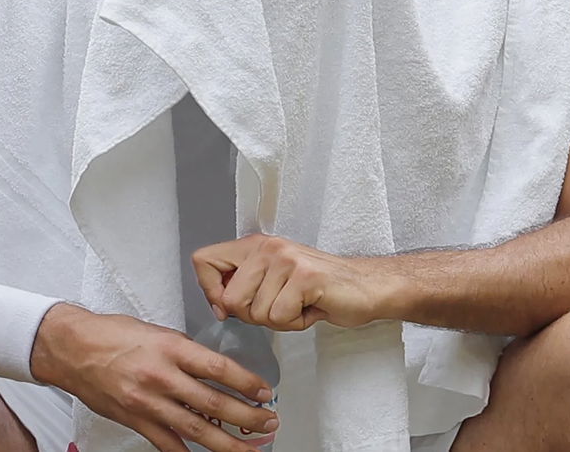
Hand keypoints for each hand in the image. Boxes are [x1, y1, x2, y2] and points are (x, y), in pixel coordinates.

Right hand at [32, 304, 277, 451]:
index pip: (219, 369)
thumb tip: (216, 372)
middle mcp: (162, 377)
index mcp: (171, 349)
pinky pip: (169, 444)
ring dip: (228, 442)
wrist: (73, 350)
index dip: (247, 383)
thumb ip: (187, 352)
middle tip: (269, 422)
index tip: (265, 391)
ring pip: (196, 430)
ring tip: (252, 448)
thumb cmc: (114, 335)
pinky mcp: (135, 421)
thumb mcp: (158, 332)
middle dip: (247, 416)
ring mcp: (148, 403)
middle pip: (213, 404)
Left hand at [192, 234, 399, 331]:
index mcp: (254, 245)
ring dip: (280, 320)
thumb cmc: (319, 287)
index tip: (229, 306)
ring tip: (300, 304)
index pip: (203, 260)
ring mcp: (286, 260)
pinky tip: (311, 308)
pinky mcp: (305, 277)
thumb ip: (244, 286)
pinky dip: (296, 323)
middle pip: (230, 298)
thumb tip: (219, 306)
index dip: (210, 291)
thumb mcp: (273, 279)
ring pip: (256, 312)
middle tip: (280, 307)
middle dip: (253, 316)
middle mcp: (267, 247)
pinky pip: (280, 317)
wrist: (365, 286)